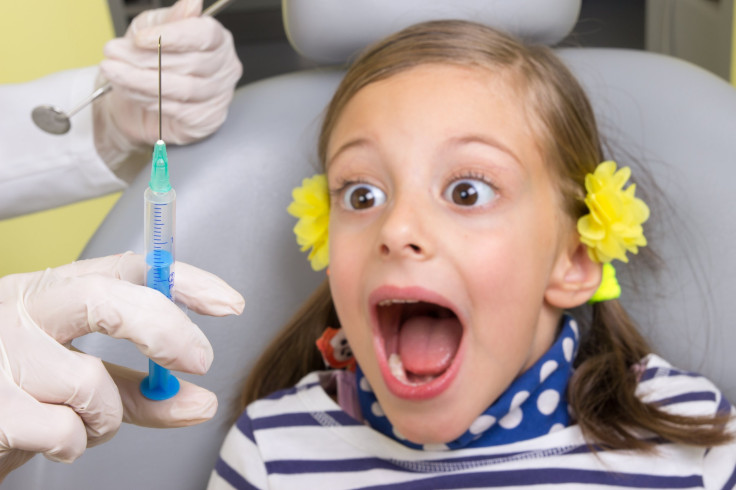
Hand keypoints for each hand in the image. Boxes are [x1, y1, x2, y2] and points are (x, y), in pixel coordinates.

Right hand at [0, 252, 243, 480]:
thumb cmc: (24, 397)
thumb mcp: (83, 381)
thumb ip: (141, 391)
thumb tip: (202, 402)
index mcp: (49, 290)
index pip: (127, 267)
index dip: (183, 281)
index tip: (229, 304)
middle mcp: (21, 309)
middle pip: (108, 300)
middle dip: (166, 331)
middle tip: (201, 362)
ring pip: (91, 384)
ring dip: (108, 417)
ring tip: (85, 423)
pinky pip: (64, 430)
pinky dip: (74, 444)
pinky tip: (54, 441)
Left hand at [94, 0, 242, 168]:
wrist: (138, 98)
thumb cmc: (150, 60)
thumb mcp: (153, 29)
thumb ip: (170, 18)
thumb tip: (191, 3)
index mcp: (217, 40)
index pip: (203, 35)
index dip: (171, 36)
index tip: (140, 38)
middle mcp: (224, 68)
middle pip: (190, 63)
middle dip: (146, 59)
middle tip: (114, 54)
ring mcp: (219, 96)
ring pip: (182, 88)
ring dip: (141, 80)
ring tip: (113, 71)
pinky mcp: (206, 119)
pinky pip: (177, 109)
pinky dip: (148, 99)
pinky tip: (129, 90)